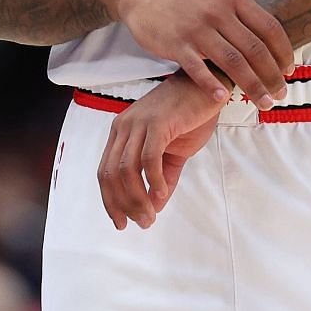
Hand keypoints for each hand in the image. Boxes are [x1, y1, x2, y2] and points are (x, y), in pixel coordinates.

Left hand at [99, 78, 223, 229]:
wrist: (206, 86)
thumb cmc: (188, 117)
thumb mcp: (173, 153)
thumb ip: (162, 179)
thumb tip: (154, 207)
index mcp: (121, 132)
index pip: (105, 172)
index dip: (110, 201)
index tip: (122, 223)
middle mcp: (123, 127)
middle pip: (111, 174)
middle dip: (123, 204)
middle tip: (141, 223)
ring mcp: (138, 123)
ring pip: (126, 168)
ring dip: (137, 197)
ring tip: (151, 215)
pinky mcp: (157, 123)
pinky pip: (149, 157)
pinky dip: (153, 180)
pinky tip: (162, 193)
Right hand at [108, 0, 293, 103]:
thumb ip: (241, 17)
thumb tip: (271, 43)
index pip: (270, 28)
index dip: (284, 53)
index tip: (289, 72)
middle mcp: (218, 12)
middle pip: (255, 50)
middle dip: (273, 77)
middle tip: (280, 96)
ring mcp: (197, 28)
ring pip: (234, 62)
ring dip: (253, 86)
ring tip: (263, 103)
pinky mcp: (176, 43)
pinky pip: (199, 69)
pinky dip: (213, 86)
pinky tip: (224, 99)